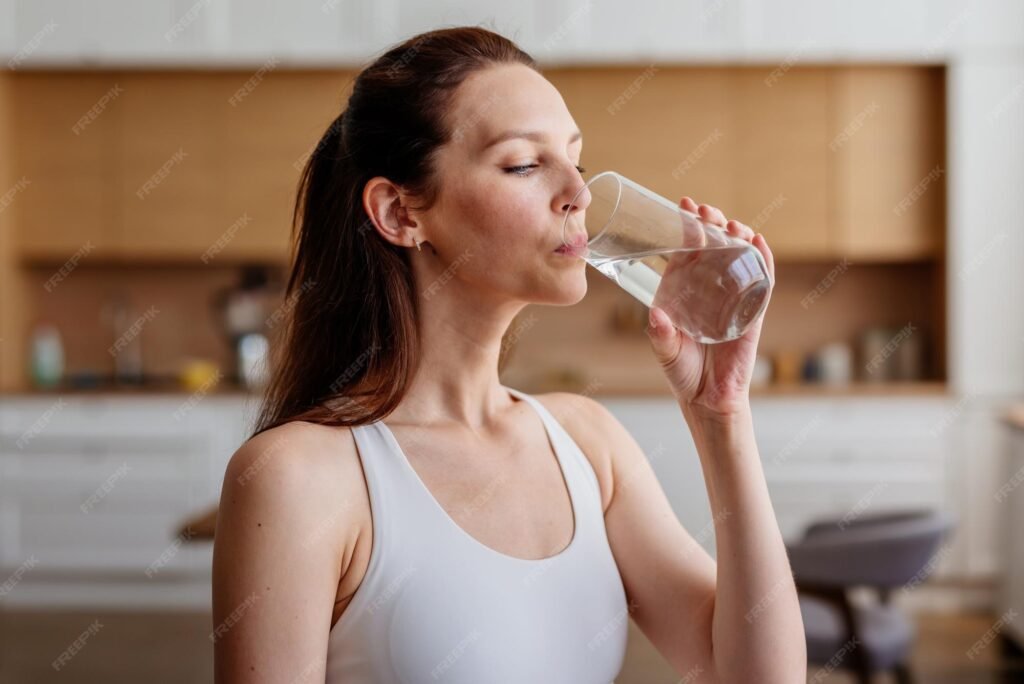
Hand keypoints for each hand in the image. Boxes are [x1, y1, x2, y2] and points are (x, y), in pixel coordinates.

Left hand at [646, 197, 774, 418]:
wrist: (708, 399)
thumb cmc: (683, 372)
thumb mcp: (665, 351)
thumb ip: (661, 335)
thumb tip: (658, 315)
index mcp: (684, 291)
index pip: (687, 250)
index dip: (687, 227)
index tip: (683, 205)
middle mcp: (709, 290)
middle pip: (714, 247)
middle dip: (712, 224)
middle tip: (706, 211)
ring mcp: (733, 298)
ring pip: (739, 258)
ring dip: (738, 236)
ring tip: (731, 224)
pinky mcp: (754, 312)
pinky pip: (762, 282)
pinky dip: (763, 260)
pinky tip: (759, 243)